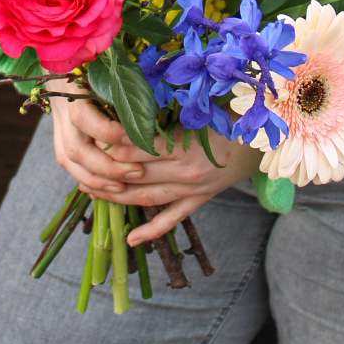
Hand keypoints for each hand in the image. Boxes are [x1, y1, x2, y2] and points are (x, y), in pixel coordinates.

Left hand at [50, 93, 260, 244]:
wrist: (262, 141)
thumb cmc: (230, 117)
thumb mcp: (203, 110)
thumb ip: (172, 112)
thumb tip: (136, 102)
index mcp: (188, 146)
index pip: (144, 148)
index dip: (118, 146)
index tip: (94, 139)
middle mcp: (187, 172)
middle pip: (139, 175)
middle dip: (108, 172)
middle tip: (82, 166)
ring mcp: (192, 190)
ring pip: (148, 198)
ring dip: (118, 198)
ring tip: (90, 192)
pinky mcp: (198, 201)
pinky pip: (172, 220)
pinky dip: (151, 232)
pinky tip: (130, 240)